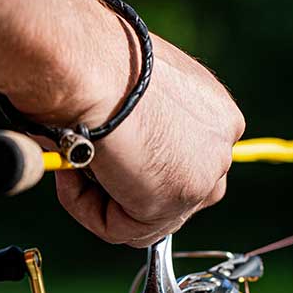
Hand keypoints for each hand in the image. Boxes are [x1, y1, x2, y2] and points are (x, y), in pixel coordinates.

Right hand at [53, 33, 244, 247]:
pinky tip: (72, 176)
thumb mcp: (131, 88)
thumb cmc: (99, 61)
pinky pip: (123, 230)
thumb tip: (110, 149)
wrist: (91, 67)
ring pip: (147, 217)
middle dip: (127, 189)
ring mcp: (203, 178)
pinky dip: (88, 210)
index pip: (186, 160)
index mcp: (216, 113)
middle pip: (174, 194)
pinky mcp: (174, 203)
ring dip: (101, 198)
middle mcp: (221, 145)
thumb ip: (137, 121)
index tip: (102, 153)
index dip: (138, 165)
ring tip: (72, 164)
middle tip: (84, 166)